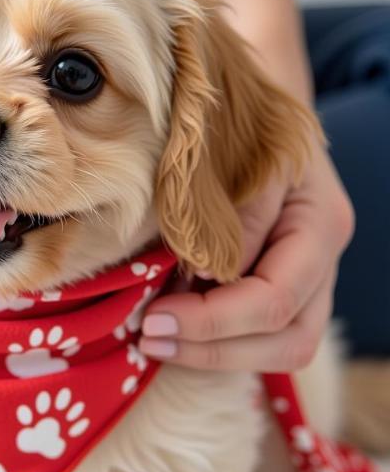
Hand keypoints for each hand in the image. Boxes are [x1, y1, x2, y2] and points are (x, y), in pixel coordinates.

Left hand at [139, 143, 354, 371]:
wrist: (257, 115)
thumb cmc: (242, 130)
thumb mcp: (236, 158)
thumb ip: (230, 216)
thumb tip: (205, 274)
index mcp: (319, 225)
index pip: (274, 299)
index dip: (212, 320)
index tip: (153, 319)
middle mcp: (324, 264)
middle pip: (288, 341)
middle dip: (213, 350)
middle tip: (148, 338)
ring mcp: (311, 283)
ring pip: (282, 350)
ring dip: (214, 356)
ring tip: (154, 342)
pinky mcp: (285, 291)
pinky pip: (263, 339)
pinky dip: (217, 344)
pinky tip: (172, 334)